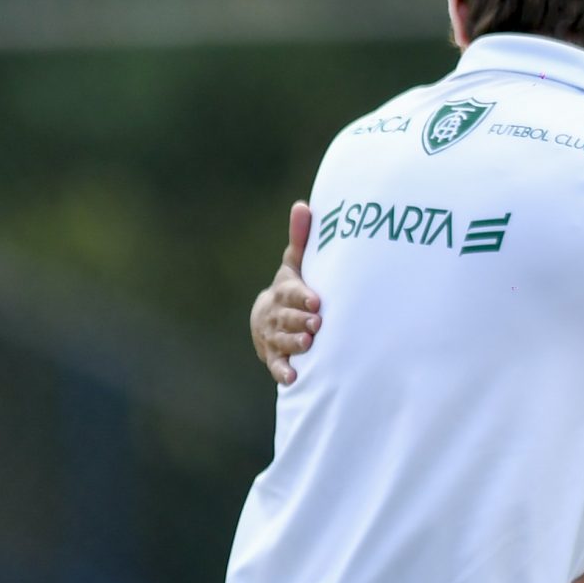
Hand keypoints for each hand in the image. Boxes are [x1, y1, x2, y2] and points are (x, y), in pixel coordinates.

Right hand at [250, 202, 319, 384]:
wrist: (267, 319)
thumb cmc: (292, 288)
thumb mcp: (295, 264)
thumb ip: (302, 239)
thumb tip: (303, 205)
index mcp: (284, 291)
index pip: (291, 292)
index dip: (302, 296)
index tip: (317, 300)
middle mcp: (277, 314)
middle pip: (287, 317)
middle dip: (300, 320)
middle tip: (317, 323)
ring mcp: (274, 336)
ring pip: (283, 340)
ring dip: (295, 343)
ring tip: (309, 343)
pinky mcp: (274, 356)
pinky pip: (277, 365)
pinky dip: (284, 372)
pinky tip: (294, 377)